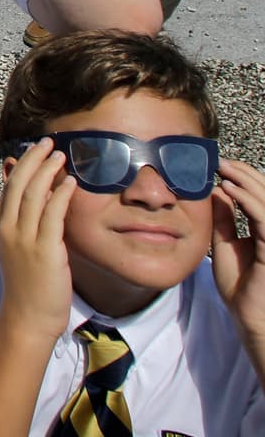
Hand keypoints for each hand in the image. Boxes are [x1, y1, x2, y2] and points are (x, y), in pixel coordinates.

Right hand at [0, 137, 76, 341]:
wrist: (28, 317)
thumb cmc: (28, 285)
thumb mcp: (22, 247)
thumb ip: (28, 221)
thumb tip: (40, 196)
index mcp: (0, 227)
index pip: (9, 187)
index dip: (23, 164)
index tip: (37, 149)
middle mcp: (8, 229)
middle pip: (18, 184)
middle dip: (33, 159)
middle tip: (48, 142)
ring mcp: (24, 239)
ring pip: (33, 194)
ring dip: (47, 170)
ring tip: (60, 155)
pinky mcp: (44, 250)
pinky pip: (52, 214)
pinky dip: (61, 194)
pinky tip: (70, 182)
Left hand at [212, 160, 264, 342]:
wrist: (250, 318)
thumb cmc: (241, 286)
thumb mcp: (225, 245)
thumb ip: (223, 219)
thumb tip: (218, 191)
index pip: (262, 196)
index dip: (245, 178)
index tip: (220, 165)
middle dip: (246, 174)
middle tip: (221, 160)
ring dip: (246, 181)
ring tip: (223, 169)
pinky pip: (264, 218)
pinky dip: (248, 200)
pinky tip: (230, 189)